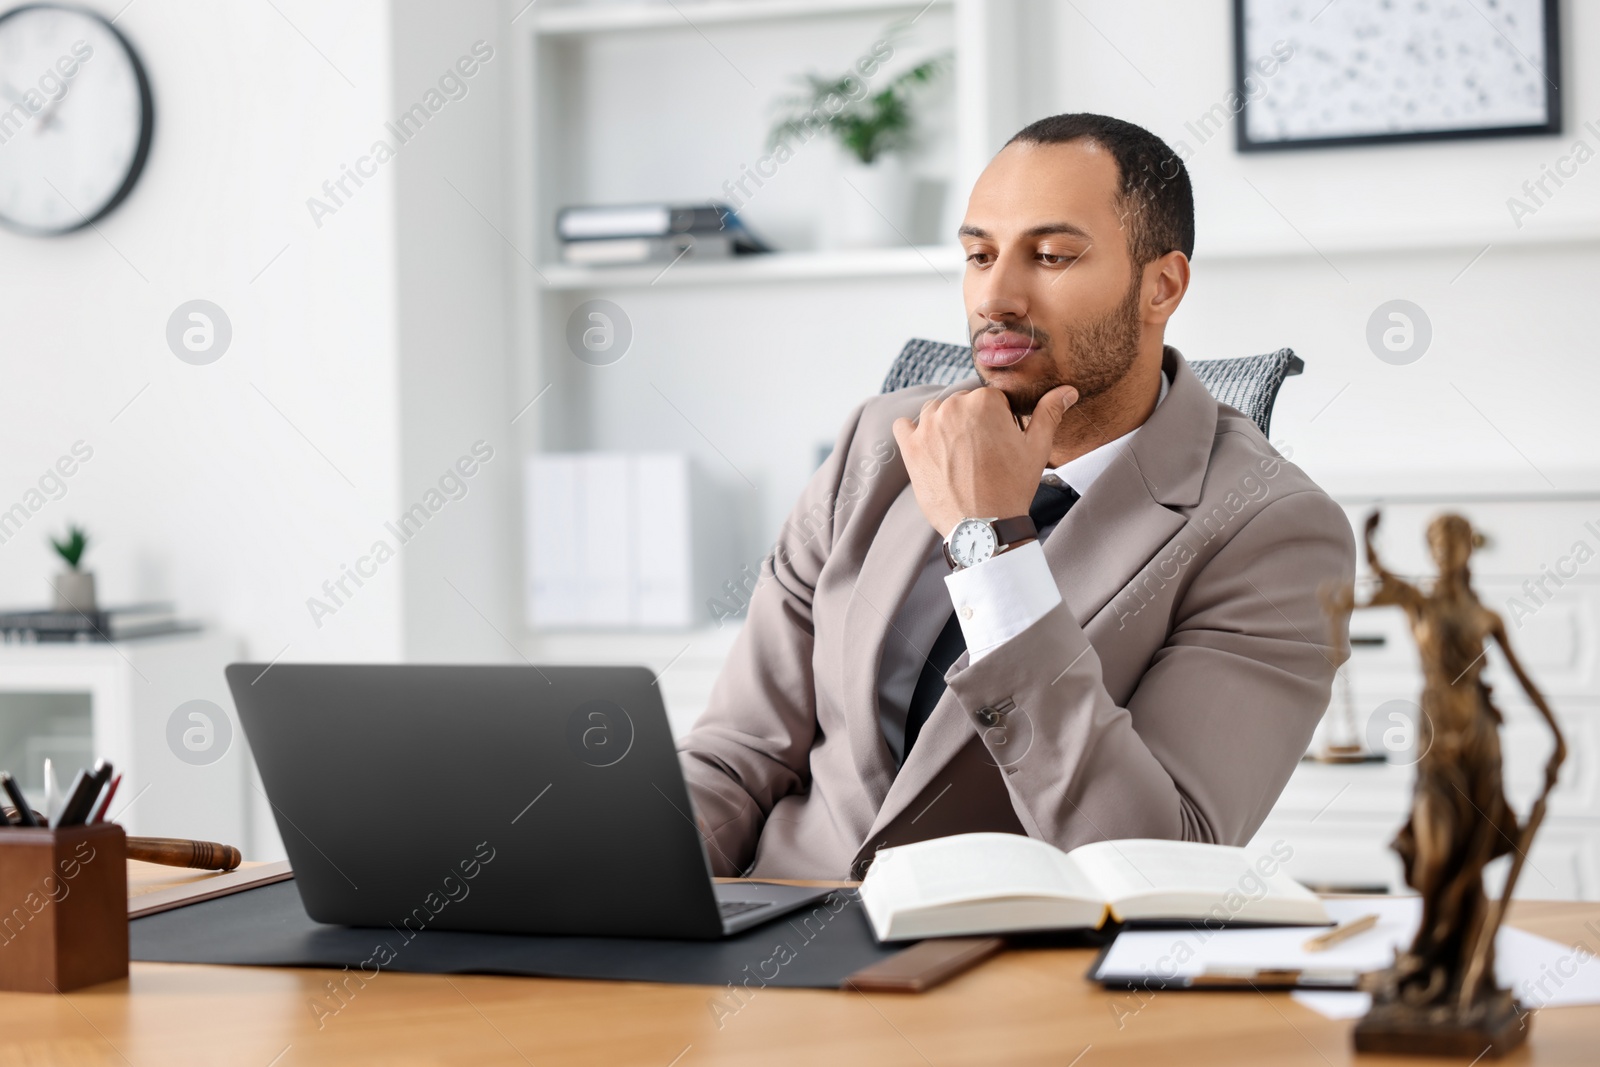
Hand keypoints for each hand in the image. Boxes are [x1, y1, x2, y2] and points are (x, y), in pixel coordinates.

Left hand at [891, 384, 1077, 537]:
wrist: (983, 526)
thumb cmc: (1012, 487)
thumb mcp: (1037, 448)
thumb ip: (1049, 413)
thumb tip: (1067, 390)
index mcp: (984, 401)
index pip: (991, 399)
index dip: (999, 420)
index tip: (1001, 442)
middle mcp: (952, 407)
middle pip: (963, 404)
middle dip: (972, 422)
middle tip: (983, 453)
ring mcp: (927, 427)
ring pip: (936, 412)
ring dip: (945, 425)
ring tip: (960, 455)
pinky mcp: (910, 448)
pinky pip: (903, 426)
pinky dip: (913, 432)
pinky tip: (928, 447)